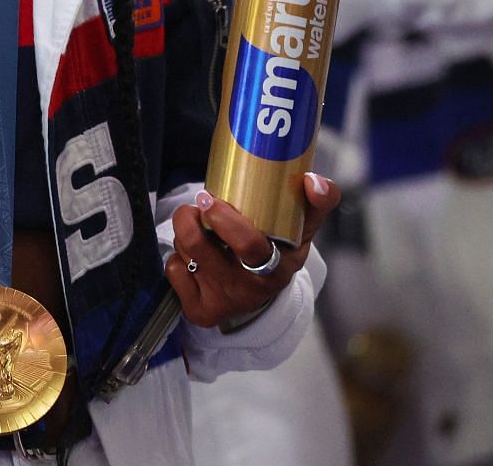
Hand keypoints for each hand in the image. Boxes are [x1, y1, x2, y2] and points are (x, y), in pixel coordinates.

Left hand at [162, 172, 338, 329]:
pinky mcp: (200, 311)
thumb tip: (315, 181)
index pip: (249, 246)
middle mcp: (249, 289)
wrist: (262, 294)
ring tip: (198, 226)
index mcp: (277, 268)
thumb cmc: (279, 251)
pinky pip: (174, 270)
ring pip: (185, 252)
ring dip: (185, 232)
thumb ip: (318, 202)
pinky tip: (195, 256)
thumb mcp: (302, 230)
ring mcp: (223, 302)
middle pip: (201, 247)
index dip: (224, 220)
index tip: (210, 198)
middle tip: (196, 205)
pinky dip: (178, 256)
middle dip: (188, 220)